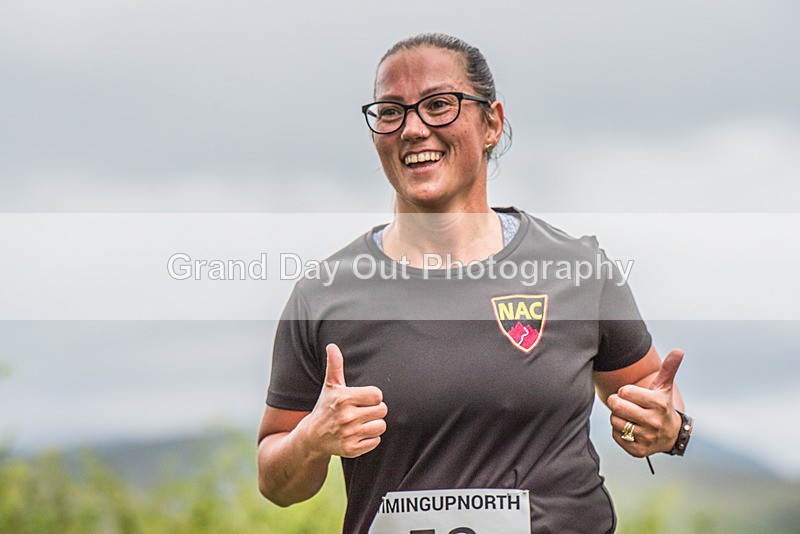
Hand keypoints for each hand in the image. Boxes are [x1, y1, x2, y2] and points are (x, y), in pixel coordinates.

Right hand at [301, 343, 387, 458]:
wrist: (312, 437)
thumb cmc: (326, 407)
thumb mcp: (330, 386)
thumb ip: (335, 365)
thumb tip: (332, 346)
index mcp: (344, 398)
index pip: (377, 395)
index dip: (373, 397)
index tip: (363, 399)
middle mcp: (347, 417)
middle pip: (382, 411)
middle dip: (375, 410)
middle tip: (362, 411)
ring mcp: (349, 435)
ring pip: (381, 427)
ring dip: (374, 425)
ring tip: (361, 423)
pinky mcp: (352, 450)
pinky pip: (376, 441)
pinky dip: (370, 439)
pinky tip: (358, 435)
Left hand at [608, 349, 683, 456]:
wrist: (670, 435)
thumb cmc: (662, 406)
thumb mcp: (664, 388)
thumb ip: (668, 369)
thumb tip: (679, 350)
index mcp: (658, 404)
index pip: (624, 391)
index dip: (625, 392)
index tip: (634, 395)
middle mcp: (653, 422)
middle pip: (616, 406)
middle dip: (617, 403)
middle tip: (626, 404)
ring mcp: (646, 438)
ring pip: (614, 420)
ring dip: (618, 417)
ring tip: (629, 416)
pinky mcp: (638, 451)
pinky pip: (615, 435)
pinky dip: (619, 431)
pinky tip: (631, 429)